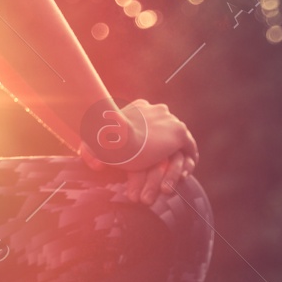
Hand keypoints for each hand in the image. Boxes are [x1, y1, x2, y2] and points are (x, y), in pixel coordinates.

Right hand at [81, 99, 198, 202]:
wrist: (115, 136)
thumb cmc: (99, 140)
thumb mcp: (93, 143)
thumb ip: (93, 152)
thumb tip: (95, 165)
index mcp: (138, 108)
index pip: (148, 121)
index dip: (148, 137)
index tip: (145, 154)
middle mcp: (156, 110)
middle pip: (164, 129)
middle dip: (163, 145)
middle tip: (159, 165)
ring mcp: (169, 120)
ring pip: (177, 140)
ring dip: (176, 156)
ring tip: (173, 172)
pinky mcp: (178, 133)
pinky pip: (189, 148)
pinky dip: (188, 160)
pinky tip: (184, 174)